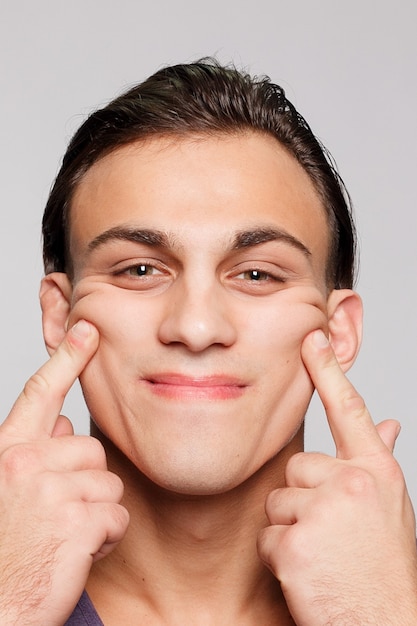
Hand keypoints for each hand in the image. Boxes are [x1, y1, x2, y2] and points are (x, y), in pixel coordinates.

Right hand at [0, 321, 128, 624]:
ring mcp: (50, 491)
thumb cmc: (5, 551)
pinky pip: (116, 517)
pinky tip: (75, 554)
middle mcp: (25, 463)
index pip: (40, 393)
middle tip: (57, 518)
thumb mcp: (9, 491)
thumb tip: (65, 423)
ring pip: (109, 485)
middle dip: (86, 484)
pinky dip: (105, 539)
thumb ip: (35, 453)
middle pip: (93, 451)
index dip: (66, 359)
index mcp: (7, 452)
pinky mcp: (76, 521)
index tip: (87, 330)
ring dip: (96, 515)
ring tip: (62, 537)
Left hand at [258, 329, 416, 624]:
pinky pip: (267, 536)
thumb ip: (381, 460)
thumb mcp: (391, 509)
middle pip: (296, 467)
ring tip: (323, 555)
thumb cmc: (385, 569)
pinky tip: (308, 574)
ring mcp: (324, 512)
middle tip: (331, 535)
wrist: (385, 625)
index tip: (313, 337)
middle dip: (304, 499)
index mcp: (377, 472)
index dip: (328, 371)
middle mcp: (354, 483)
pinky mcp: (295, 544)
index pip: (349, 410)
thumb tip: (389, 423)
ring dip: (291, 530)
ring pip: (277, 501)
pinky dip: (280, 558)